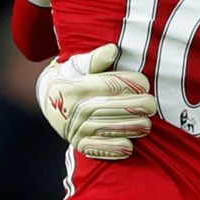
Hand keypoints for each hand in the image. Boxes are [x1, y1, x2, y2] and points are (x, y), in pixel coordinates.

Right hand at [37, 43, 157, 158]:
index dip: (130, 83)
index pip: (108, 84)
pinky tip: (129, 145)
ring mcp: (76, 128)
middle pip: (111, 108)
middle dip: (135, 107)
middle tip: (152, 105)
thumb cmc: (71, 78)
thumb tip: (113, 50)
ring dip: (130, 128)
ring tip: (146, 124)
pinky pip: (98, 149)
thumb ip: (96, 58)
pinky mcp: (78, 143)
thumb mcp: (77, 64)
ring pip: (108, 129)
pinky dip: (114, 149)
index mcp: (76, 87)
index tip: (144, 83)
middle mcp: (74, 108)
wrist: (47, 100)